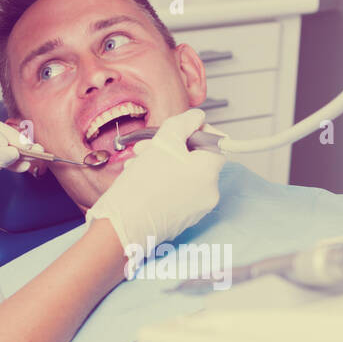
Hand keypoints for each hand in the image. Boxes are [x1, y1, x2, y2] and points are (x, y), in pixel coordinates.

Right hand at [86, 108, 224, 261]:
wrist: (125, 224)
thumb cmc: (143, 185)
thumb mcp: (165, 140)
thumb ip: (185, 122)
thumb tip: (197, 118)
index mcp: (210, 171)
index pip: (217, 143)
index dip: (197, 132)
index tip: (180, 131)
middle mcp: (210, 192)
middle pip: (197, 159)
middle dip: (172, 148)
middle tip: (148, 147)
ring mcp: (198, 208)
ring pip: (185, 175)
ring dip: (163, 164)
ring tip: (139, 164)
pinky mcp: (184, 219)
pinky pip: (179, 193)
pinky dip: (164, 183)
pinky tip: (143, 181)